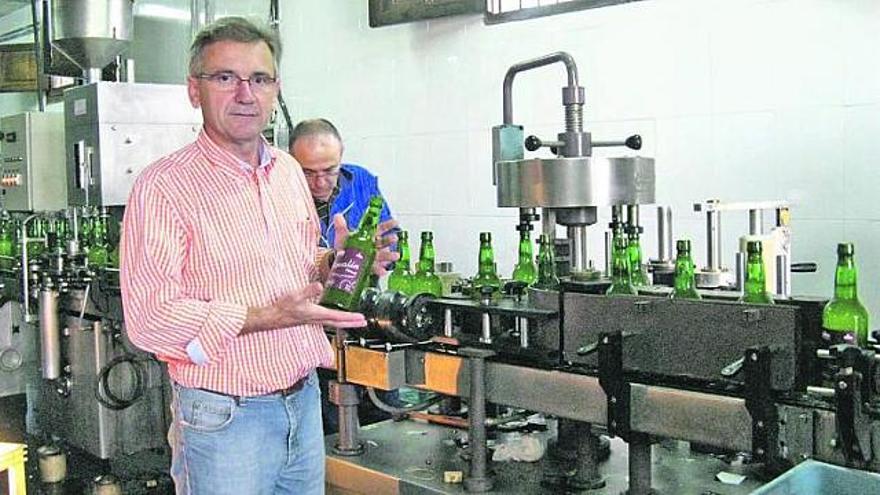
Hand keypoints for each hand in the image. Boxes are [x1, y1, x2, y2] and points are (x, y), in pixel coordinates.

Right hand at [243, 283, 366, 333]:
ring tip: (355, 320)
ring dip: (345, 322)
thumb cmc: (282, 308)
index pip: (338, 317)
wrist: (272, 318)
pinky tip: (336, 316)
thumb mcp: (295, 296)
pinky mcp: (310, 318)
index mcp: (316, 314)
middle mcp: (317, 319)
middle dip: (352, 323)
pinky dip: (336, 319)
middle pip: (339, 323)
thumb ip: (308, 291)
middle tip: (364, 322)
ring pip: (334, 322)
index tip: (361, 318)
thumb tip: (320, 285)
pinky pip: (327, 320)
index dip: (350, 317)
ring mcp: (314, 320)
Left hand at [332, 214, 399, 276]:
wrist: (339, 261)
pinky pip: (376, 268)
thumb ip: (341, 226)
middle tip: (394, 238)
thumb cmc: (344, 247)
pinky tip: (383, 271)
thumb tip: (337, 216)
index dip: (388, 225)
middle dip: (389, 240)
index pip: (380, 229)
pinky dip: (380, 270)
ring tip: (395, 256)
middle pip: (383, 242)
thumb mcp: (343, 235)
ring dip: (389, 255)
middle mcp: (373, 246)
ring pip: (382, 255)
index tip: (395, 222)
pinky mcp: (370, 267)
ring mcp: (373, 257)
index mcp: (368, 236)